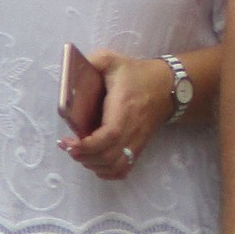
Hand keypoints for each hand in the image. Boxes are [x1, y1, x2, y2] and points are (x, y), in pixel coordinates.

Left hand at [65, 51, 172, 179]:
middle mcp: (132, 128)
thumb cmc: (136, 74)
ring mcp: (136, 141)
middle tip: (68, 145)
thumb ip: (92, 62)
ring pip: (115, 167)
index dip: (87, 145)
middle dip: (83, 156)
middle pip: (109, 156)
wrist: (167, 87)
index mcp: (124, 107)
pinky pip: (123, 170)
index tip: (68, 142)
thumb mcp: (113, 61)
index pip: (109, 135)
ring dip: (93, 165)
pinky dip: (106, 172)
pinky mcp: (138, 148)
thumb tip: (70, 73)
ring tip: (79, 153)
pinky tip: (95, 162)